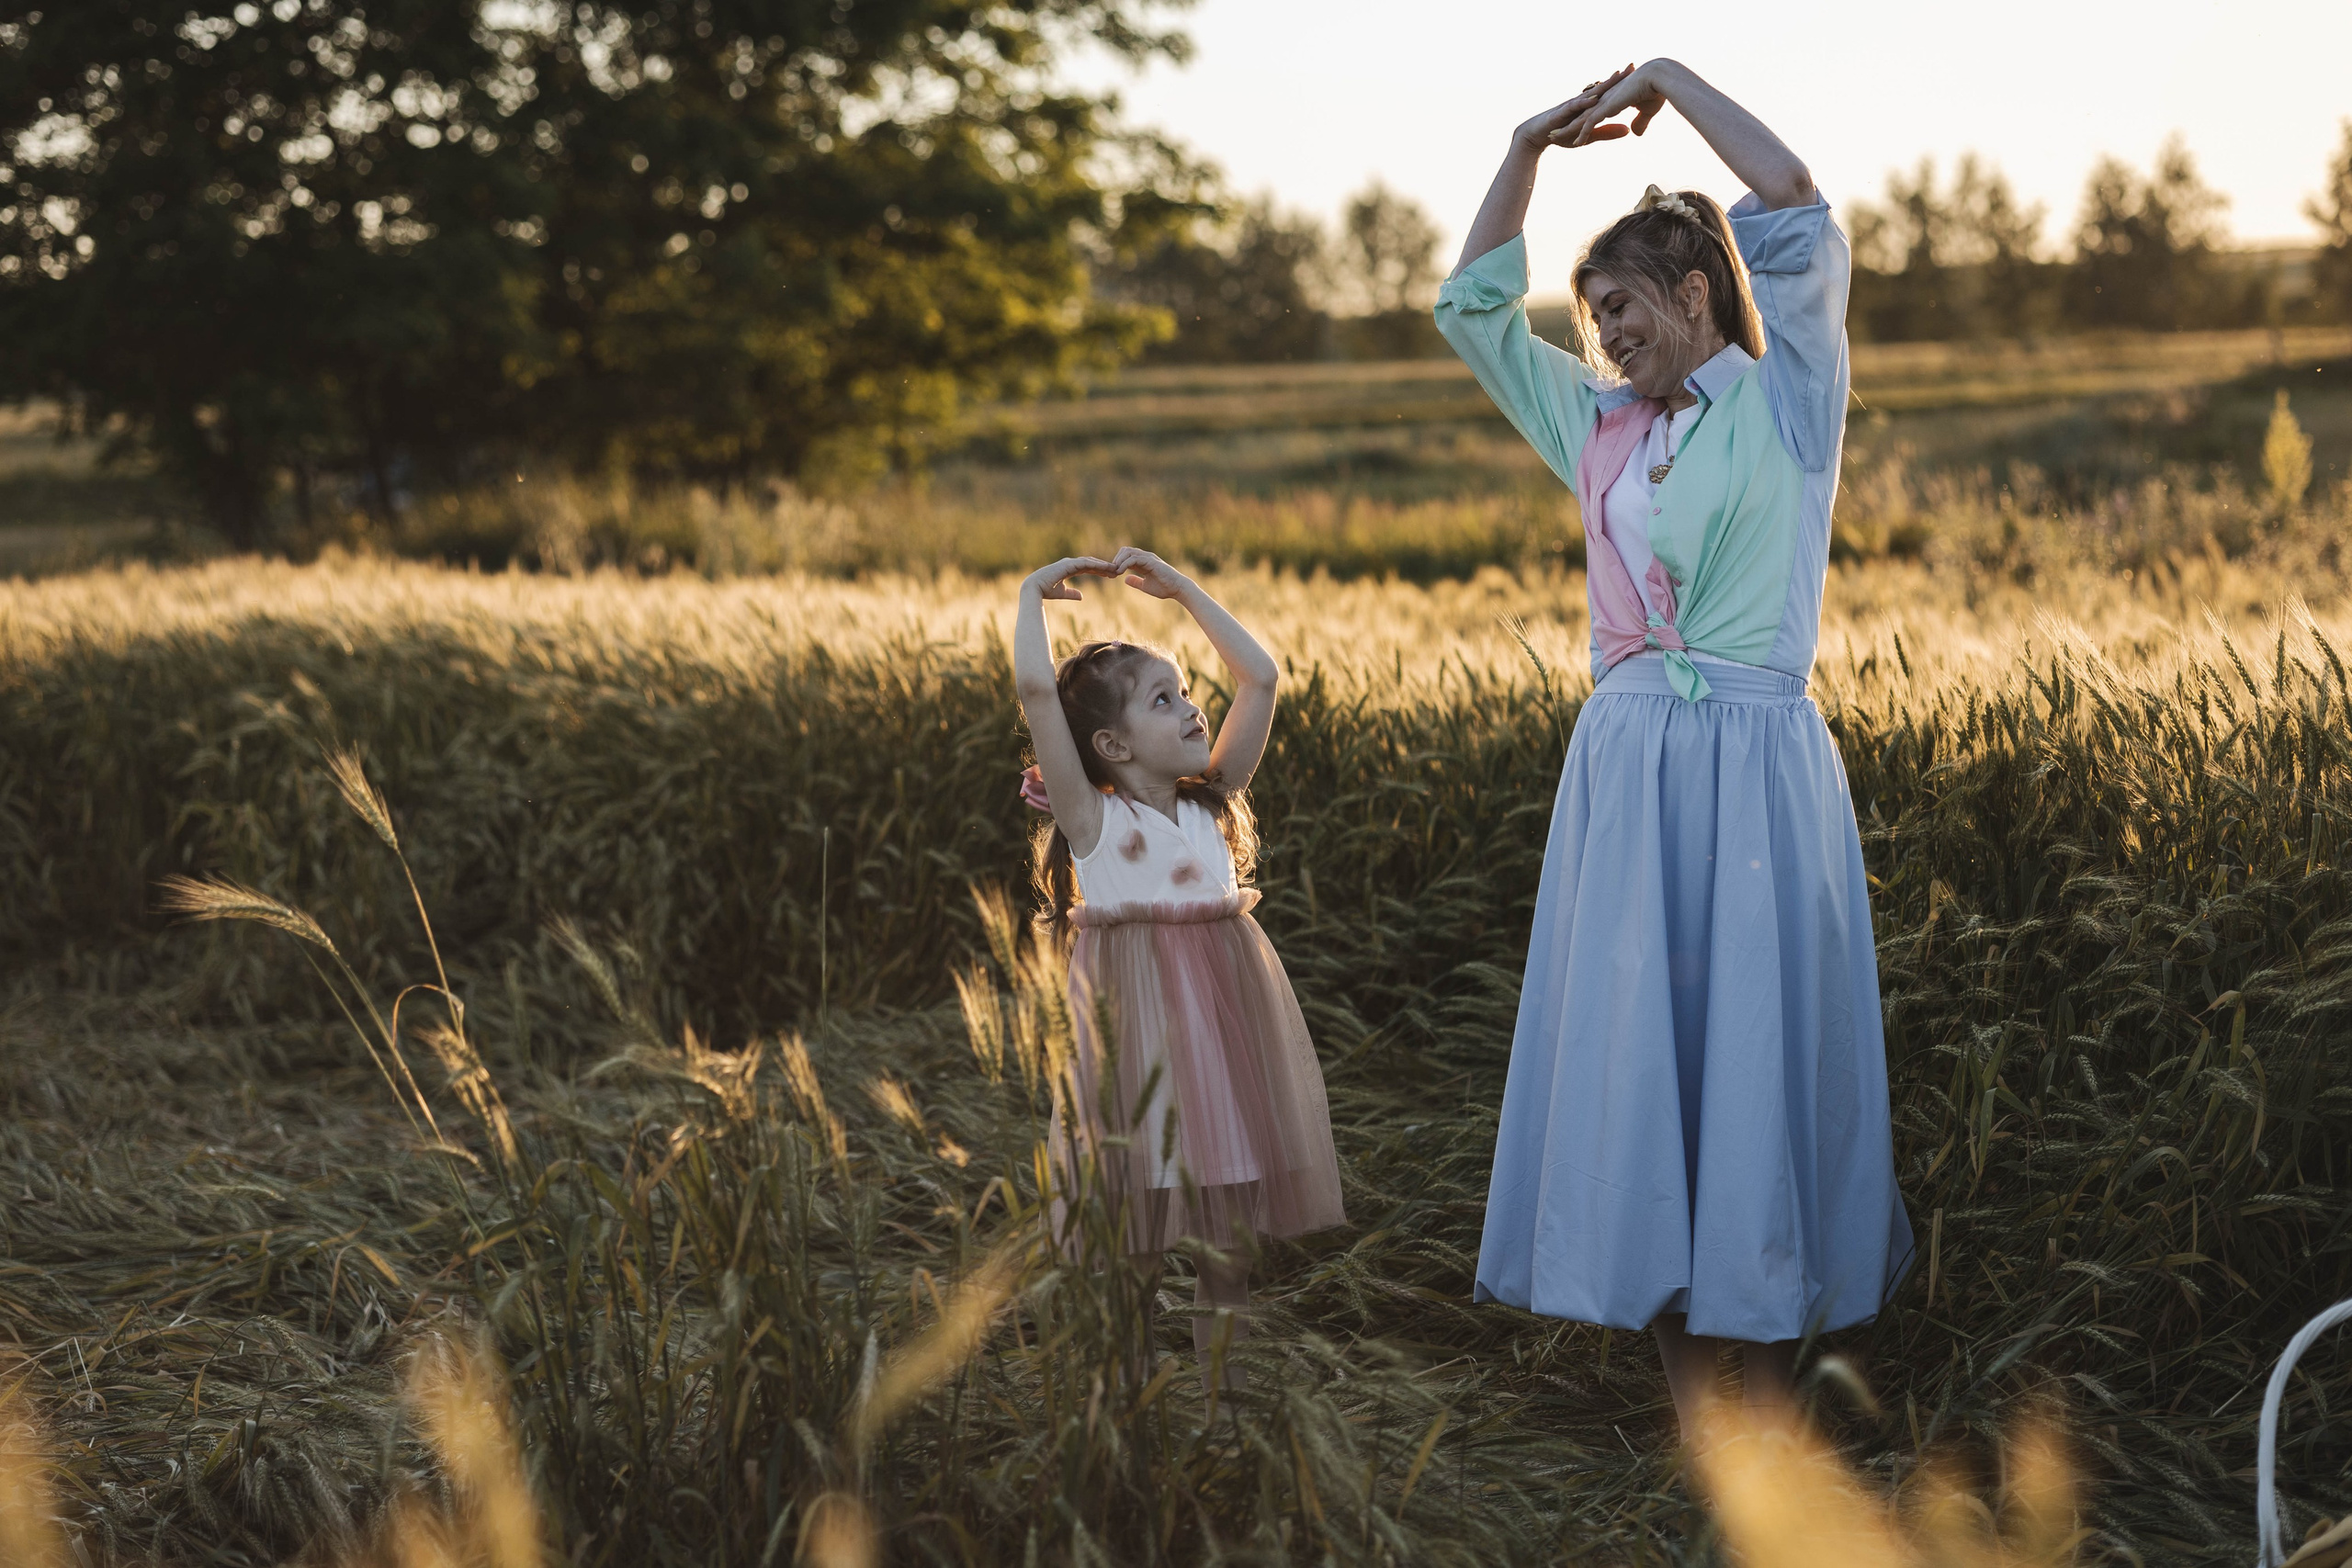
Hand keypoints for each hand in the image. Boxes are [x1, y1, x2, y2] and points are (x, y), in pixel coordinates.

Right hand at [1023, 556, 1112, 601]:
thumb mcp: (1062, 593)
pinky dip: (1096, 565)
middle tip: (1116, 571)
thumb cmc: (1045, 591)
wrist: (1034, 588)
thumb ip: (1071, 593)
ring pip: (1090, 562)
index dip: (1098, 571)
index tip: (1109, 575)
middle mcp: (1069, 564)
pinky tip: (1106, 567)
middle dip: (1103, 567)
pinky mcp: (1068, 564)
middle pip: (1091, 564)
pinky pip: (1086, 563)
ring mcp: (1069, 563)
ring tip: (1114, 569)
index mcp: (1068, 569)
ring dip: (1102, 565)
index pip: (1087, 568)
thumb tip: (1081, 596)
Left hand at [1108, 545, 1191, 600]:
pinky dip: (1125, 564)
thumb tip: (1125, 579)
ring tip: (1115, 572)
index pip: (1126, 556)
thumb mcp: (1146, 586)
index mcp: (1143, 562)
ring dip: (1119, 561)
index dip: (1117, 563)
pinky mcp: (1151, 561)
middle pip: (1125, 550)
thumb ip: (1136, 582)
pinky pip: (1134, 558)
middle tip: (1112, 572)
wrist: (1177, 589)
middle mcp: (1145, 557)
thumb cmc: (1164, 588)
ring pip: (1128, 551)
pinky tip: (1120, 572)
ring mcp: (1148, 558)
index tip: (1112, 575)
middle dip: (1116, 560)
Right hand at [1514, 65, 1636, 153]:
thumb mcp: (1589, 135)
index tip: (1638, 72)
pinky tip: (1595, 98)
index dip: (1622, 83)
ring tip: (1617, 77)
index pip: (1608, 92)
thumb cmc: (1562, 134)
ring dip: (1604, 85)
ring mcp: (1572, 105)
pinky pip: (1575, 106)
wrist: (1537, 135)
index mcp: (1589, 106)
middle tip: (1633, 66)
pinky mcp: (1562, 112)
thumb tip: (1628, 131)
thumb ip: (1607, 131)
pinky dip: (1585, 102)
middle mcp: (1581, 101)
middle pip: (1602, 87)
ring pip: (1590, 93)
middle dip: (1617, 78)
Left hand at [1559, 59, 1676, 148]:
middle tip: (1554, 131)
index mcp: (1613, 98)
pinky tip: (1575, 143)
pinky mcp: (1607, 107)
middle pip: (1582, 114)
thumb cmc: (1656, 91)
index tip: (1574, 127)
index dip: (1583, 120)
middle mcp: (1605, 99)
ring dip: (1568, 130)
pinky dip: (1583, 133)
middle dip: (1567, 124)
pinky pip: (1590, 123)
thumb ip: (1640, 122)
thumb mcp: (1647, 111)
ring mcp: (1605, 103)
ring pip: (1581, 119)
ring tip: (1554, 138)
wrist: (1658, 77)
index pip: (1594, 111)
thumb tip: (1634, 133)